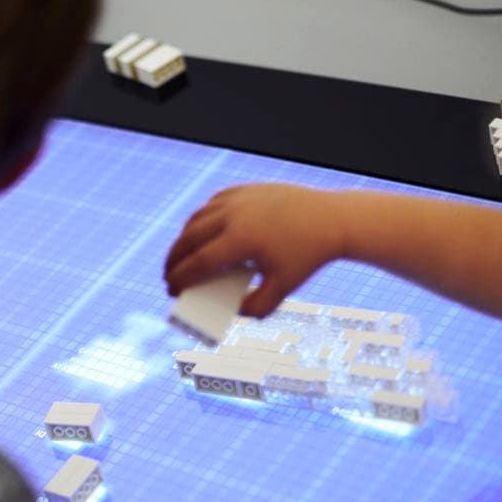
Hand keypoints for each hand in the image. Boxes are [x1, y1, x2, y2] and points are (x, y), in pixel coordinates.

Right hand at [163, 184, 347, 317]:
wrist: (332, 220)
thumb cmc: (307, 256)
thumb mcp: (282, 290)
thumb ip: (254, 308)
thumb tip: (230, 312)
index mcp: (241, 240)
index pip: (198, 262)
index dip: (180, 279)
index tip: (171, 290)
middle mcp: (234, 215)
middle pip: (189, 238)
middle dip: (174, 259)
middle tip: (168, 276)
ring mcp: (238, 198)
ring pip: (197, 218)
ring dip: (184, 238)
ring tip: (181, 256)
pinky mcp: (245, 189)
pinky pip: (212, 204)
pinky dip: (200, 220)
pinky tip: (198, 233)